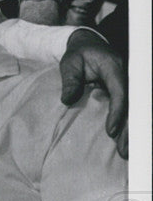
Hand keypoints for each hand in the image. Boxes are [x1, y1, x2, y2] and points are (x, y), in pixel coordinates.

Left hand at [60, 30, 127, 157]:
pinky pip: (127, 111)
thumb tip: (67, 100)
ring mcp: (126, 86)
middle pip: (132, 106)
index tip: (111, 131)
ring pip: (133, 111)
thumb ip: (70, 80)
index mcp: (114, 68)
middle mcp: (125, 78)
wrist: (88, 46)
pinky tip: (124, 144)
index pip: (120, 92)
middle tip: (123, 151)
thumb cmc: (78, 55)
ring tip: (125, 153)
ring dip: (130, 132)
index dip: (117, 112)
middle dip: (129, 129)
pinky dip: (127, 127)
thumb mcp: (70, 63)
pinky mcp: (123, 93)